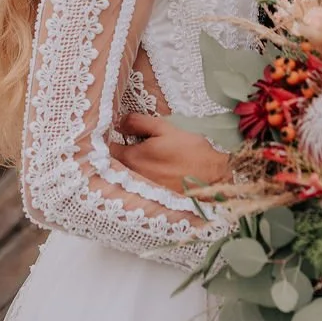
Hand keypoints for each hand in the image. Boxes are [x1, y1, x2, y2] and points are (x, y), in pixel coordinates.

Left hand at [111, 113, 228, 194]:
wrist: (213, 179)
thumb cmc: (190, 151)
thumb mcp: (165, 129)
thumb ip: (139, 123)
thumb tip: (119, 122)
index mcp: (133, 158)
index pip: (109, 148)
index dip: (112, 137)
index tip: (120, 131)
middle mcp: (132, 177)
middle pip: (116, 163)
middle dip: (120, 152)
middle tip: (132, 141)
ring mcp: (141, 190)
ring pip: (127, 173)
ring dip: (130, 164)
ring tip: (145, 155)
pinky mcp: (152, 198)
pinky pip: (138, 184)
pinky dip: (140, 176)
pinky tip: (154, 170)